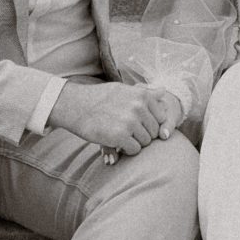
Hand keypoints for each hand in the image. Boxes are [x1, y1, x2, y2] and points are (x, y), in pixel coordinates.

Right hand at [50, 80, 176, 157]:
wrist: (75, 105)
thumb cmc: (99, 98)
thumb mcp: (123, 90)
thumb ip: (145, 93)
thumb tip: (165, 90)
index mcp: (142, 95)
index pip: (161, 118)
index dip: (149, 124)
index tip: (137, 123)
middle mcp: (139, 107)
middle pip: (154, 131)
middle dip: (142, 134)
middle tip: (126, 131)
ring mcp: (130, 122)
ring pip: (146, 142)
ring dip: (134, 142)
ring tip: (120, 135)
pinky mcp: (120, 136)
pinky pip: (135, 150)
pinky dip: (127, 150)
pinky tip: (117, 142)